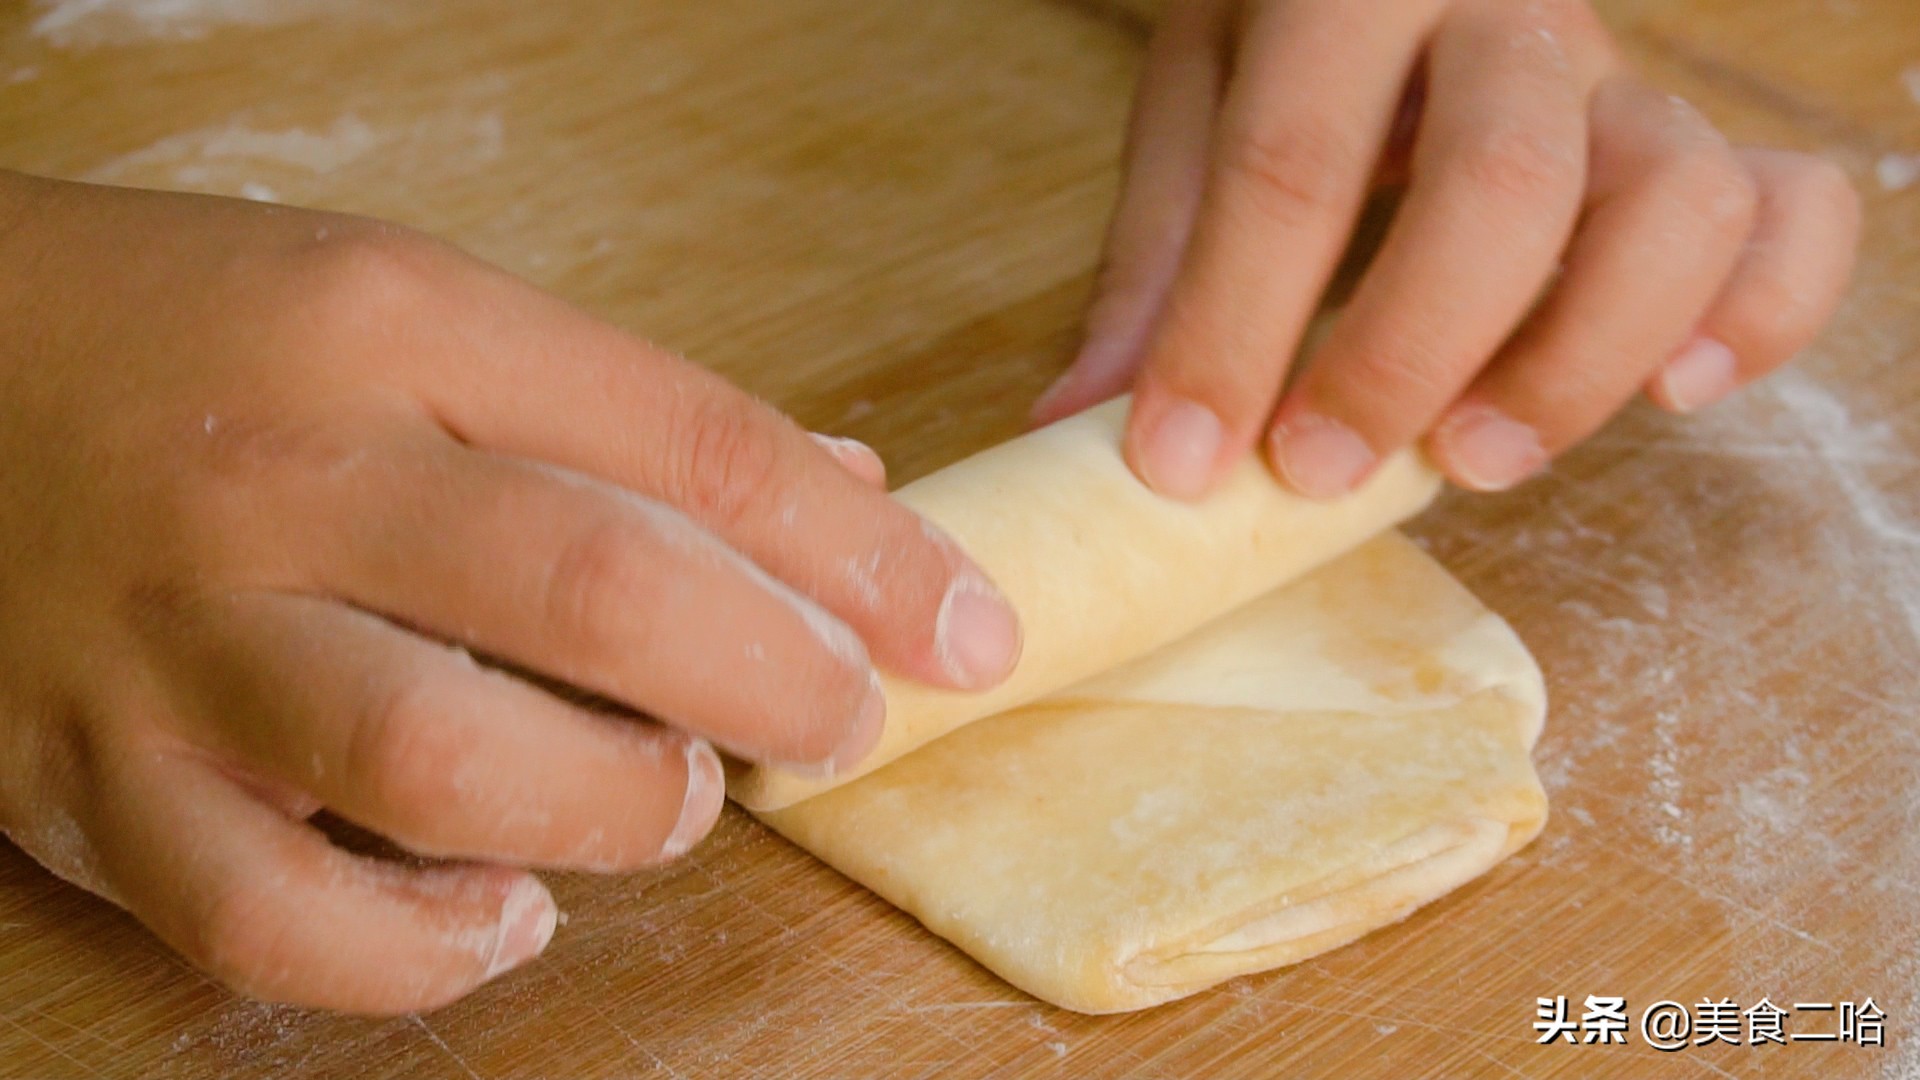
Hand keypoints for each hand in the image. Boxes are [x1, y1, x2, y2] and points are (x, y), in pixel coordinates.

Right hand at [0, 174, 1019, 1012]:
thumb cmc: (202, 336)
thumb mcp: (411, 307)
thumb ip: (625, 414)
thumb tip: (847, 495)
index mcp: (394, 325)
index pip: (692, 443)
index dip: (865, 555)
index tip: (965, 632)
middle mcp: (286, 475)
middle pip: (595, 597)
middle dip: (775, 684)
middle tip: (834, 721)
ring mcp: (171, 640)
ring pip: (445, 768)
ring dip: (614, 811)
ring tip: (661, 798)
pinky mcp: (82, 782)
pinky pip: (275, 924)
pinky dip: (423, 952)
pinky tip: (502, 911)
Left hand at [1035, 0, 1859, 497]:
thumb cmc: (1290, 40)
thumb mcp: (1196, 103)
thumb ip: (1157, 257)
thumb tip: (1083, 426)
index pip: (1291, 165)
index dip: (1230, 329)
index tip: (1179, 461)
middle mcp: (1511, 18)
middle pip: (1503, 184)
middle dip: (1404, 355)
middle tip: (1318, 468)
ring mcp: (1623, 79)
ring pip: (1677, 203)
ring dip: (1579, 359)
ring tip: (1474, 456)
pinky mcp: (1699, 140)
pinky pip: (1790, 215)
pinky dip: (1760, 315)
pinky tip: (1673, 393)